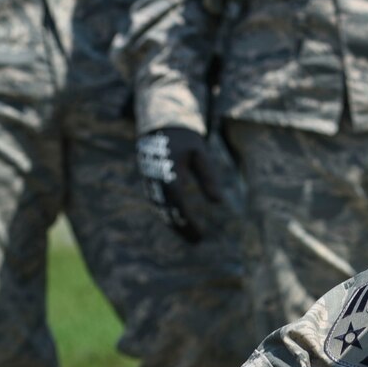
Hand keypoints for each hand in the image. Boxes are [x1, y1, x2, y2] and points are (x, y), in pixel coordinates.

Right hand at [135, 127, 217, 242]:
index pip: (180, 207)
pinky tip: (177, 222)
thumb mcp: (200, 154)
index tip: (201, 236)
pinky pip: (158, 203)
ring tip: (189, 236)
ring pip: (161, 210)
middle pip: (169, 212)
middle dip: (182, 228)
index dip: (189, 223)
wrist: (159, 125)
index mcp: (170, 175)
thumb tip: (218, 202)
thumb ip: (209, 178)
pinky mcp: (149, 182)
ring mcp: (150, 183)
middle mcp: (157, 182)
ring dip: (174, 224)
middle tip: (196, 241)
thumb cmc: (184, 139)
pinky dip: (167, 214)